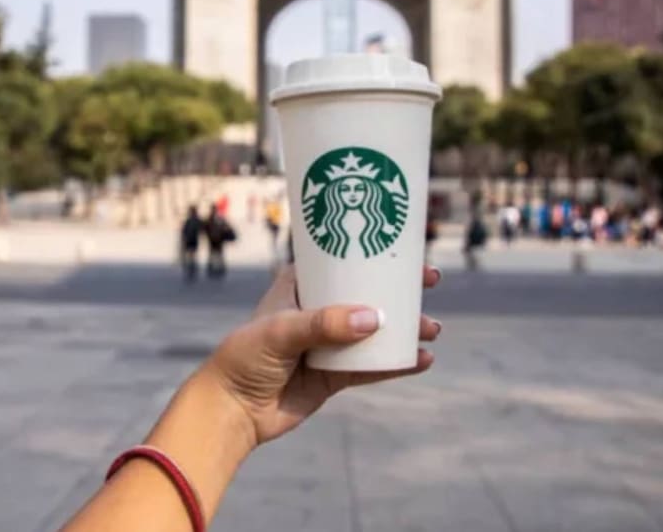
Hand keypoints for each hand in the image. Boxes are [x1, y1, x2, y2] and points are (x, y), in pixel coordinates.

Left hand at [201, 265, 441, 444]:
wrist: (231, 410)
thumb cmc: (245, 358)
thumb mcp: (281, 331)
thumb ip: (325, 324)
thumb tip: (374, 319)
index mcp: (300, 285)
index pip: (342, 260)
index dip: (375, 254)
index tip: (406, 252)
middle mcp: (317, 310)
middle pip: (367, 293)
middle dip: (400, 290)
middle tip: (430, 284)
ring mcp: (328, 343)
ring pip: (375, 331)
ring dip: (404, 328)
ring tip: (431, 330)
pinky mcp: (335, 375)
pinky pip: (373, 366)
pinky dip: (398, 363)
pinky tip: (422, 359)